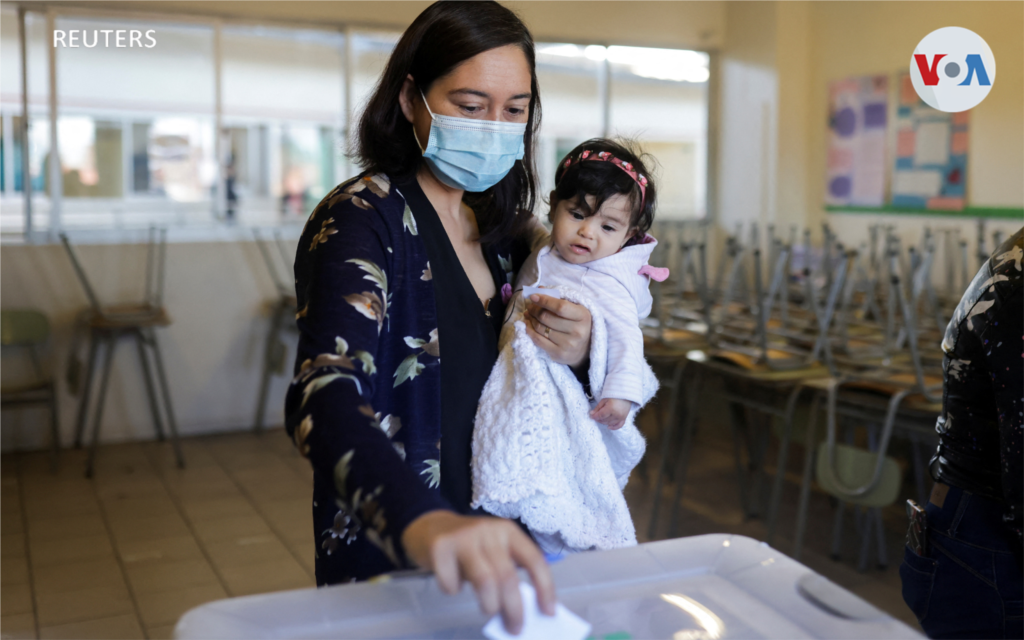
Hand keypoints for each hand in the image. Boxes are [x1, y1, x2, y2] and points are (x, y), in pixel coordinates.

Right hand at [401, 510, 555, 634]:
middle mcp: (488, 530)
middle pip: (508, 576)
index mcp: (508, 531)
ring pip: (484, 581)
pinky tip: (452, 584)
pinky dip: (453, 591)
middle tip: (515, 628)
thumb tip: (526, 609)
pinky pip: (451, 582)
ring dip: (490, 604)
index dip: (544, 587)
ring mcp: (462, 537)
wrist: (430, 526)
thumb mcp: (493, 550)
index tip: (548, 612)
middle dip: (515, 608)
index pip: (533, 559)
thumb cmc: (469, 546)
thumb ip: (508, 571)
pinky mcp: (439, 547)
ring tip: (488, 610)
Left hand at [524, 295, 591, 367]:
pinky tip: (528, 325)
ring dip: (531, 319)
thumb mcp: (575, 308)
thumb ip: (558, 298)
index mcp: (583, 316)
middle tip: (530, 306)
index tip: (533, 296)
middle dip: (534, 309)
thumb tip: (539, 290)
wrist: (584, 349)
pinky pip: (538, 340)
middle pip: (547, 317)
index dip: (544, 300)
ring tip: (528, 314)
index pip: (560, 307)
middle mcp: (577, 331)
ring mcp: (568, 344)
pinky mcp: (558, 354)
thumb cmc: (578, 323)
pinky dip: (530, 331)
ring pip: (541, 328)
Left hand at [590, 398, 632, 429]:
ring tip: (601, 419)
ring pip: (610, 423)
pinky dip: (613, 427)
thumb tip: (591, 414)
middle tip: (595, 416)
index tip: (591, 416)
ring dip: (604, 422)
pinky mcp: (624, 418)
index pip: (601, 415)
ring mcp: (621, 417)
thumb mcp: (604, 399)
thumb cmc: (614, 395)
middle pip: (605, 420)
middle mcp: (616, 414)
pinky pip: (619, 425)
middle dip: (599, 419)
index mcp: (611, 408)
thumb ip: (598, 407)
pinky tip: (608, 427)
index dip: (595, 416)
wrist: (626, 393)